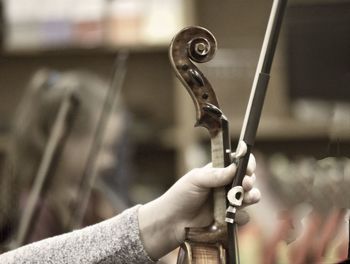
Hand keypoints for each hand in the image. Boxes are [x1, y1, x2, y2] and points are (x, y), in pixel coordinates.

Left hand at [138, 154, 259, 259]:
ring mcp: (229, 202)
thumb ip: (214, 174)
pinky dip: (241, 216)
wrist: (172, 222)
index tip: (248, 168)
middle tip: (245, 184)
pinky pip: (243, 217)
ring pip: (250, 197)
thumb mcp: (195, 180)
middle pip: (248, 179)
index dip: (246, 164)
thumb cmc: (180, 196)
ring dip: (251, 196)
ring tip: (244, 198)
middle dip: (250, 180)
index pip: (238, 163)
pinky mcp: (229, 219)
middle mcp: (226, 185)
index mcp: (218, 172)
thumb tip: (234, 168)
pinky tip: (232, 215)